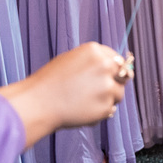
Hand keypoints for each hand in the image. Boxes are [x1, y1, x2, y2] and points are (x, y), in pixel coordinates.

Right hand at [0, 43, 131, 145]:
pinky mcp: (106, 106)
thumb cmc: (51, 82)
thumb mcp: (72, 60)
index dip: (113, 69)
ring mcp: (107, 87)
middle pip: (124, 75)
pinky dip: (100, 112)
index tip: (105, 76)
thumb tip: (119, 65)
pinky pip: (110, 109)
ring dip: (107, 98)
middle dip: (114, 82)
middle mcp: (105, 66)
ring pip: (119, 93)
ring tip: (84, 100)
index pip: (117, 58)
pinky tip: (82, 110)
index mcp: (95, 51)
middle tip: (95, 90)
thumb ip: (95, 61)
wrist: (37, 104)